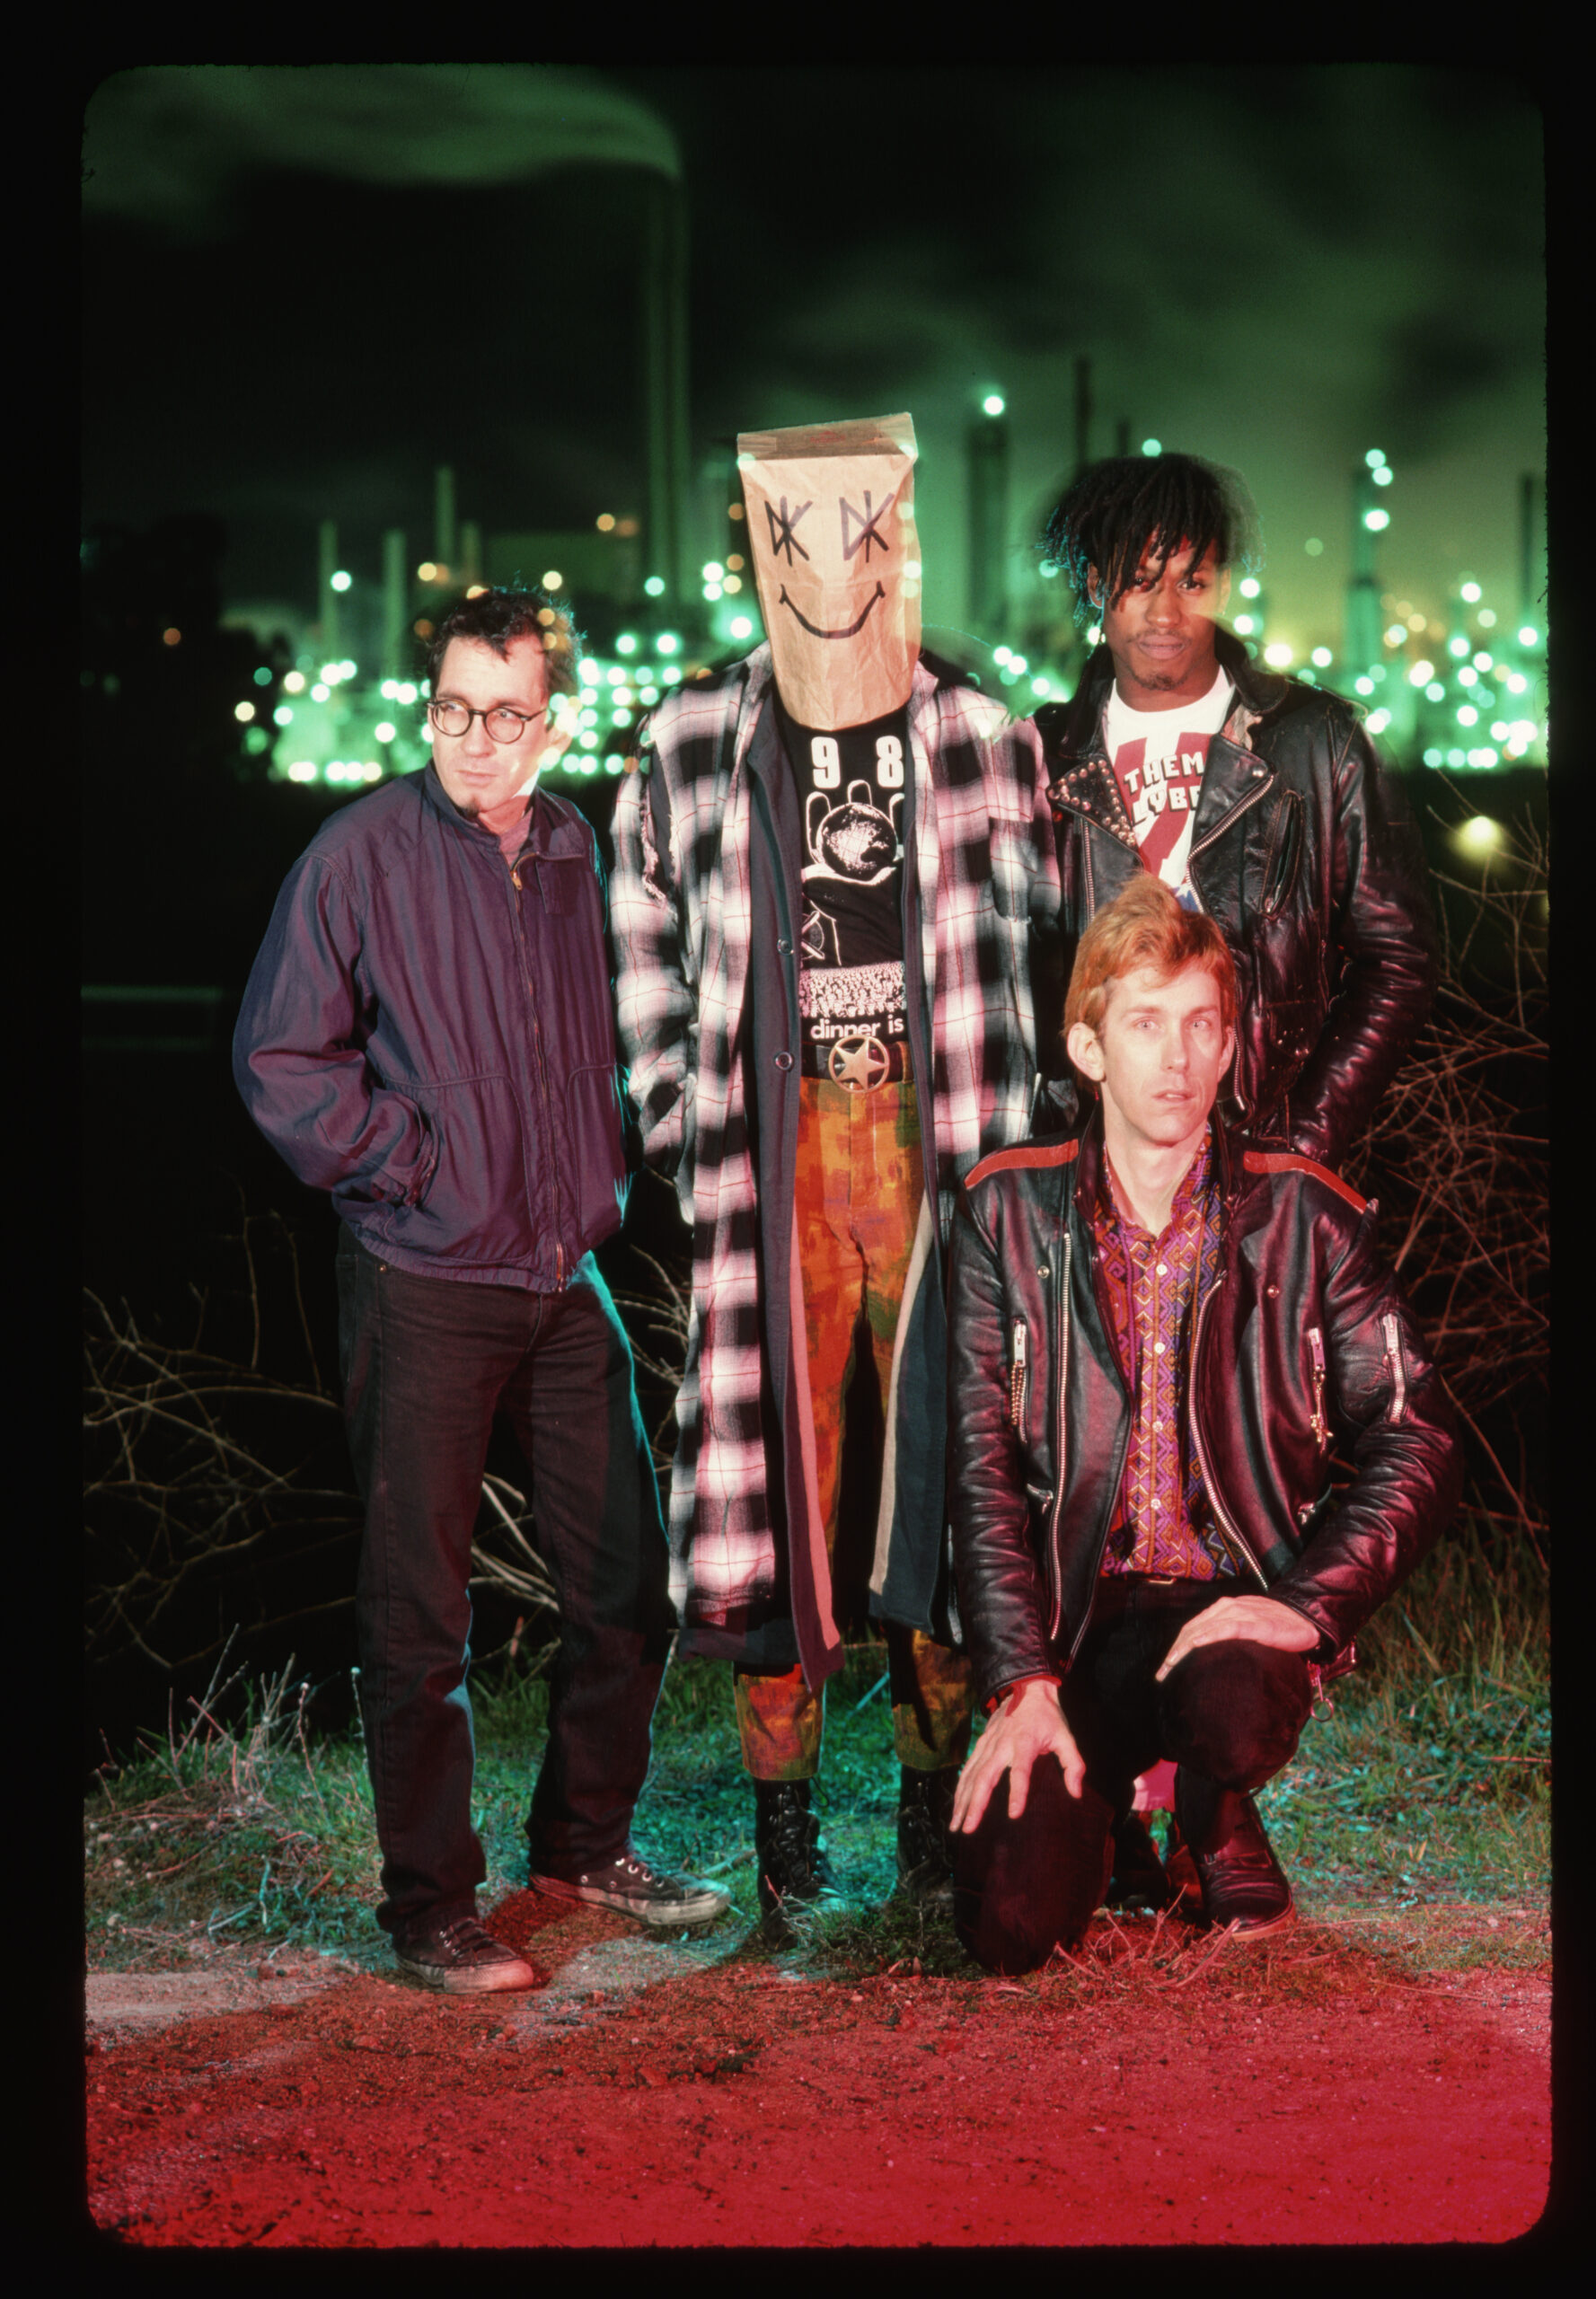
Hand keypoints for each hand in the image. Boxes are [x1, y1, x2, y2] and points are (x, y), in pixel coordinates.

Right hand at [951, 1680, 1085, 1835]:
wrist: (1026, 1687)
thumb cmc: (1048, 1717)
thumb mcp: (1066, 1737)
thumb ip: (1073, 1765)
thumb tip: (1076, 1793)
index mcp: (1025, 1742)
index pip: (1020, 1771)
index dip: (1017, 1792)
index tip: (1013, 1814)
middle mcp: (1001, 1744)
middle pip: (985, 1777)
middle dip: (975, 1804)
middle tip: (968, 1829)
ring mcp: (988, 1743)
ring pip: (971, 1775)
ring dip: (963, 1800)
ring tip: (956, 1825)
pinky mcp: (981, 1743)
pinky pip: (968, 1768)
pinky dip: (961, 1788)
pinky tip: (957, 1805)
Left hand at [1153, 1595, 1319, 1681]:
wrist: (1305, 1620)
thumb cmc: (1277, 1628)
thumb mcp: (1247, 1629)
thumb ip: (1229, 1638)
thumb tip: (1212, 1662)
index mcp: (1223, 1608)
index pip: (1192, 1627)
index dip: (1177, 1646)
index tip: (1166, 1668)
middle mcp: (1228, 1607)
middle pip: (1193, 1628)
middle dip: (1175, 1651)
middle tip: (1162, 1674)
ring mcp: (1241, 1612)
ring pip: (1205, 1627)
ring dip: (1185, 1647)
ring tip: (1172, 1664)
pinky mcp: (1256, 1622)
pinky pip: (1228, 1627)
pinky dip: (1210, 1635)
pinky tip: (1197, 1645)